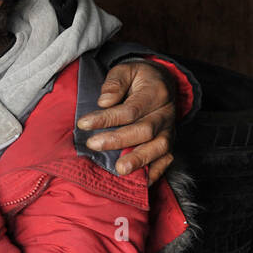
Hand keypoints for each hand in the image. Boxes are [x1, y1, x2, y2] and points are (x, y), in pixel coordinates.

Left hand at [76, 60, 175, 184]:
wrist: (162, 83)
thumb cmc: (138, 78)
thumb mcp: (126, 70)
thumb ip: (115, 83)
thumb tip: (104, 101)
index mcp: (155, 93)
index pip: (130, 110)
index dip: (106, 118)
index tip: (83, 123)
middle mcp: (166, 114)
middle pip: (144, 131)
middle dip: (117, 140)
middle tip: (93, 145)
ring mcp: (169, 131)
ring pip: (159, 148)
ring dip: (139, 159)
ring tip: (120, 169)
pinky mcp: (169, 144)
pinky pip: (166, 160)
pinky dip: (154, 172)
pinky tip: (140, 182)